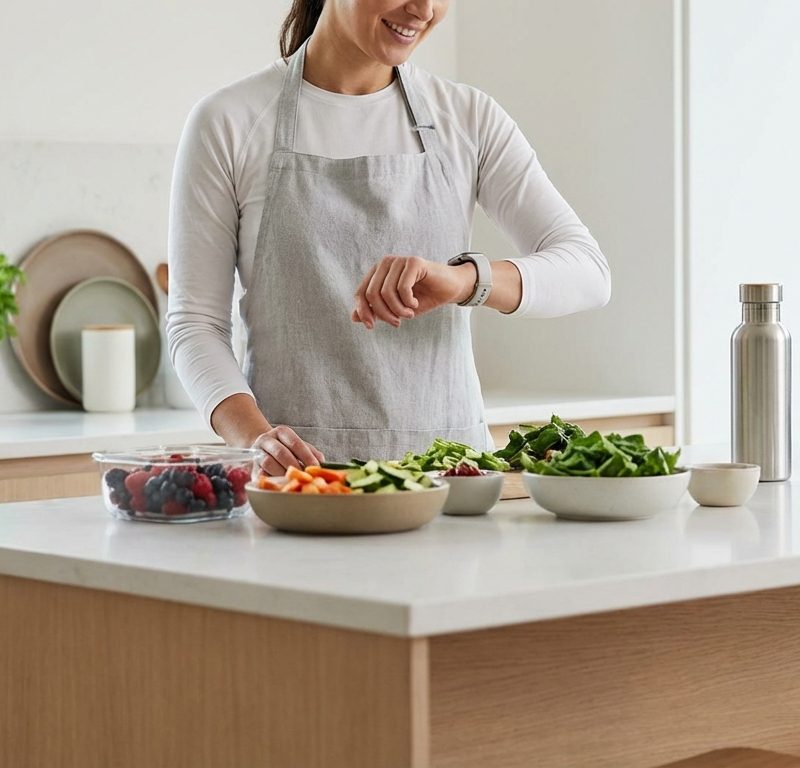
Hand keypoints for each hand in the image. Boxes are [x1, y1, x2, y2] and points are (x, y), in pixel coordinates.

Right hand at [251, 425, 324, 475]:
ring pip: (268, 462)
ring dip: (282, 473)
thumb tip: (322, 463)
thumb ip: (312, 453)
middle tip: (304, 477)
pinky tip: (278, 485)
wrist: (264, 450)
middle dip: (294, 466)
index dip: (306, 456)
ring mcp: (256, 452)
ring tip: (293, 481)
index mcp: (282, 432)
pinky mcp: (251, 466)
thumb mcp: (300, 446)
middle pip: (280, 452)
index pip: (295, 443)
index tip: (315, 468)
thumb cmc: (287, 450)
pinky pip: (258, 474)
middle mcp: (267, 439)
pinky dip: (269, 480)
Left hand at [351, 255, 474, 328]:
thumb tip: (353, 317)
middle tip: (397, 323)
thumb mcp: (395, 309)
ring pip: (386, 292)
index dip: (363, 311)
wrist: (448, 290)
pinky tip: (415, 303)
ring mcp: (399, 260)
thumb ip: (375, 311)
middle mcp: (385, 263)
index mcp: (377, 273)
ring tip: (409, 314)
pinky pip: (402, 288)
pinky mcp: (414, 262)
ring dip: (398, 310)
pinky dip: (407, 302)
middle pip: (372, 294)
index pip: (360, 293)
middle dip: (383, 314)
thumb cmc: (421, 298)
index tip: (371, 327)